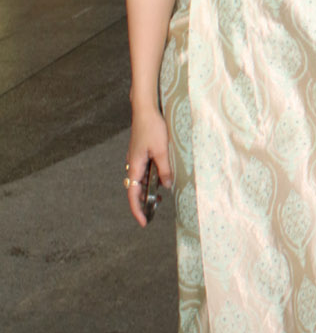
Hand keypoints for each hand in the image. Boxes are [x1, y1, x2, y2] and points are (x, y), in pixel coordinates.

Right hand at [125, 106, 172, 226]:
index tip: (143, 222)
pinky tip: (160, 179)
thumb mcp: (162, 150)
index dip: (137, 210)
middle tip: (152, 214)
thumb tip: (166, 185)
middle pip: (135, 189)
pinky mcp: (140, 153)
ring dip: (147, 190)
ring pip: (140, 180)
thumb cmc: (152, 127)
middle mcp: (132, 164)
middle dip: (142, 203)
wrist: (145, 110)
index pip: (133, 194)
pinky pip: (143, 171)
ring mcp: (135, 158)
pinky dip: (150, 179)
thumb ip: (164, 169)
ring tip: (159, 199)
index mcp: (135, 165)